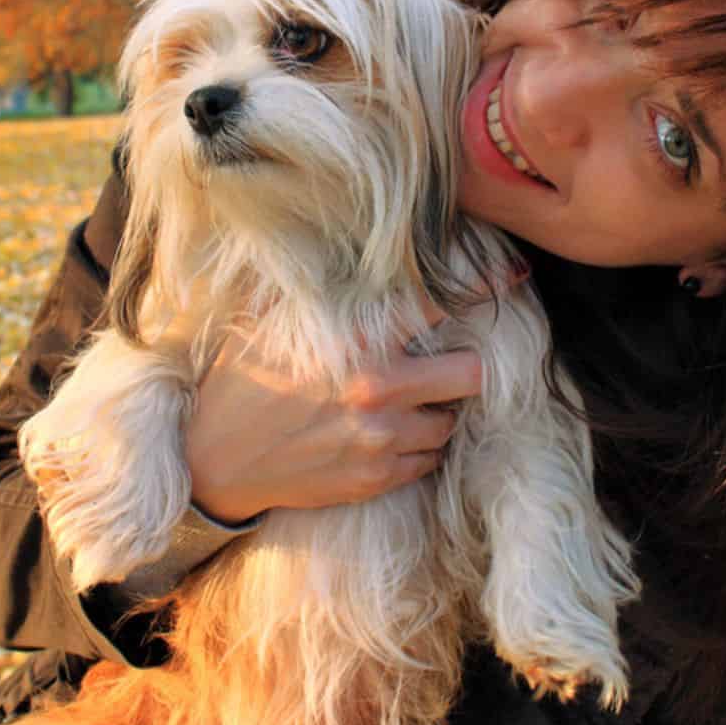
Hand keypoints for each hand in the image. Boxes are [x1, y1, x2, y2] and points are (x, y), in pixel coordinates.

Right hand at [182, 302, 481, 523]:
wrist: (215, 460)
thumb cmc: (241, 381)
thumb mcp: (272, 320)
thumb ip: (320, 288)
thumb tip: (350, 246)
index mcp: (358, 341)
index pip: (440, 304)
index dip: (482, 288)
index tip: (510, 276)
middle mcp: (379, 389)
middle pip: (473, 374)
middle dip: (468, 365)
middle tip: (450, 360)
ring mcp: (383, 439)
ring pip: (450, 422)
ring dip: (438, 410)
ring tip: (409, 402)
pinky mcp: (378, 478)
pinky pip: (428, 461)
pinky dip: (419, 447)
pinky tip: (391, 434)